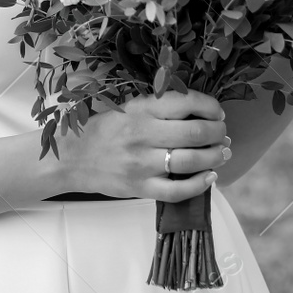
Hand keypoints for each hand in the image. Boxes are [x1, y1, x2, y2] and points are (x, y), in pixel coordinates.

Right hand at [55, 91, 228, 200]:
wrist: (70, 158)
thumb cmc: (102, 130)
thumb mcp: (126, 108)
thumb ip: (159, 107)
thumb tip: (200, 111)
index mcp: (140, 110)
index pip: (187, 102)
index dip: (211, 107)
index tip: (217, 113)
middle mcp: (142, 135)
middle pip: (196, 132)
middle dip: (218, 133)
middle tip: (222, 134)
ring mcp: (141, 164)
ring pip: (192, 161)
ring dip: (215, 157)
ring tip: (221, 154)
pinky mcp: (140, 187)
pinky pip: (178, 190)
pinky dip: (200, 184)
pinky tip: (209, 177)